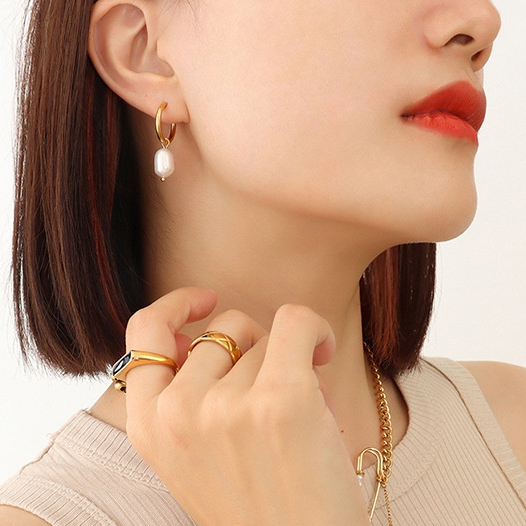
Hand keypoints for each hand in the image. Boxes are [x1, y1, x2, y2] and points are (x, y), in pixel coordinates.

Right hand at [125, 287, 369, 525]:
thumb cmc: (258, 505)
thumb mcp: (195, 455)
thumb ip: (184, 396)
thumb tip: (193, 334)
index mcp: (150, 427)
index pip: (145, 336)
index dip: (175, 307)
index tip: (206, 300)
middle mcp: (179, 413)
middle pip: (222, 331)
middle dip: (253, 348)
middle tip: (272, 387)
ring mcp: (226, 406)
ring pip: (262, 337)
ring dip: (285, 362)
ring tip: (298, 410)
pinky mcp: (280, 398)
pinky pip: (295, 322)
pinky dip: (313, 328)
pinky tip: (323, 351)